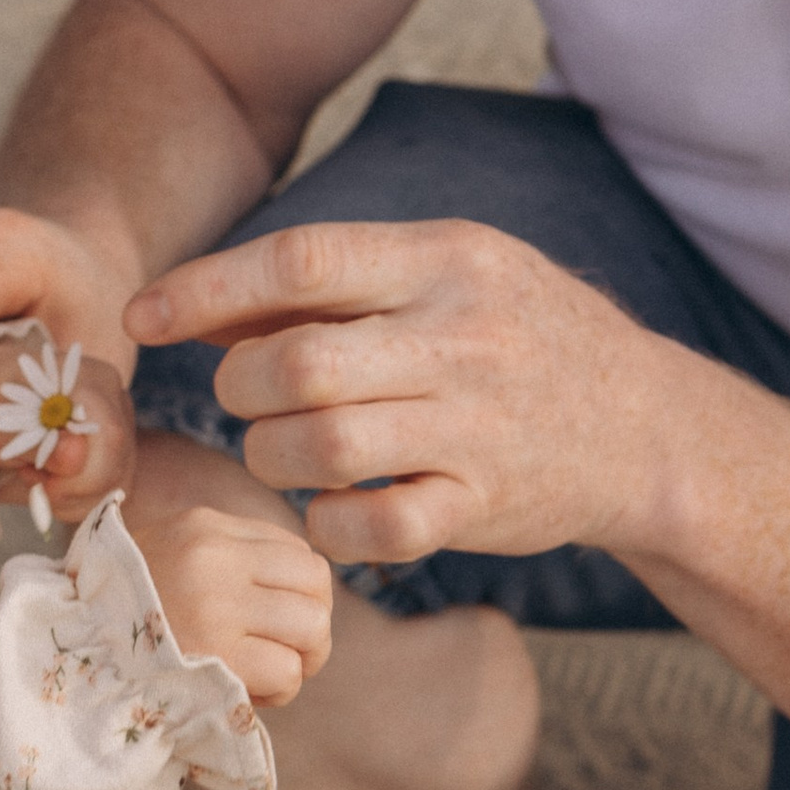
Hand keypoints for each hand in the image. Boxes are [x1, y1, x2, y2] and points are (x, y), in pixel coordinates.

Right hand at [122, 488, 334, 709]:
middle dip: (312, 627)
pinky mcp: (218, 656)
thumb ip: (226, 557)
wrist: (64, 655)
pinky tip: (249, 692)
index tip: (274, 620)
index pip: (297, 551)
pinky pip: (288, 671)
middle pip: (316, 585)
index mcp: (204, 527)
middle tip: (287, 652)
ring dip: (300, 660)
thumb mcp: (167, 555)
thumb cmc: (117, 614)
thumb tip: (304, 588)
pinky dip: (279, 690)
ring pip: (312, 627)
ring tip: (269, 673)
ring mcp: (216, 604)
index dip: (300, 594)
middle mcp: (214, 557)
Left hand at [124, 216, 662, 569]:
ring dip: (270, 456)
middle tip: (249, 398)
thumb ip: (329, 286)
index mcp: (445, 260)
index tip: (144, 316)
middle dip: (240, 389)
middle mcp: (462, 338)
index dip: (205, 290)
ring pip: (320, 450)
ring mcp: (476, 427)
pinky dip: (328, 525)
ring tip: (283, 450)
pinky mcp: (483, 507)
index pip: (303, 261)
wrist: (645, 426)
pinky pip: (371, 529)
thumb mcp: (443, 275)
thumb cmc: (513, 337)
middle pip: (297, 366)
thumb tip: (192, 304)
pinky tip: (333, 506)